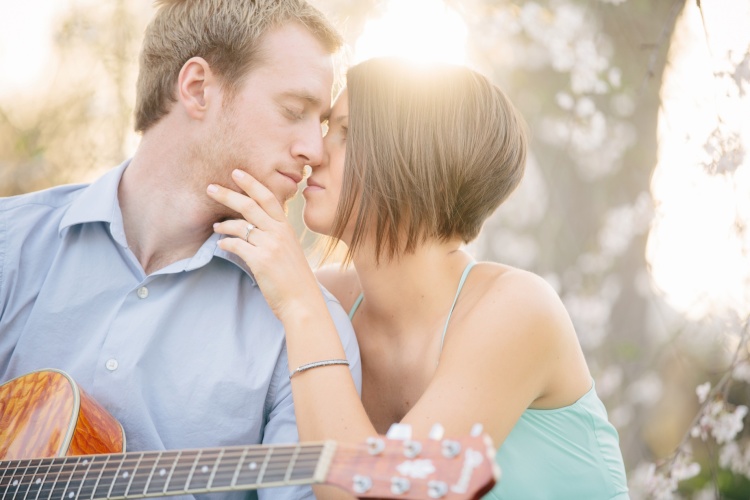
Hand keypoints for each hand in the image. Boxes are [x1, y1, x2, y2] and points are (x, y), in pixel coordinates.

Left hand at [207, 169, 322, 319]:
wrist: (302, 301)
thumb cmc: (295, 279)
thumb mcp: (290, 251)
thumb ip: (275, 237)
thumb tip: (253, 229)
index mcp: (287, 228)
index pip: (268, 198)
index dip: (252, 184)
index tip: (236, 173)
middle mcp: (279, 233)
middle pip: (250, 205)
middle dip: (228, 194)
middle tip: (211, 188)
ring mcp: (270, 245)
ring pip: (240, 225)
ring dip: (223, 224)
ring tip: (215, 227)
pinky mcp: (260, 260)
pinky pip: (236, 245)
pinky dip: (225, 244)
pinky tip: (221, 246)